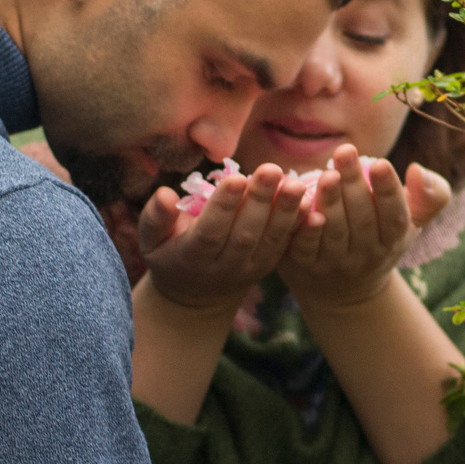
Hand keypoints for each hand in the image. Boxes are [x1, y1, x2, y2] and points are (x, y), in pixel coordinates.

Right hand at [134, 161, 313, 310]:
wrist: (197, 294)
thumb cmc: (170, 253)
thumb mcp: (152, 241)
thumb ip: (155, 218)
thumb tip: (164, 194)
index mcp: (193, 257)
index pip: (210, 231)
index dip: (223, 206)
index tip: (235, 178)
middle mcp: (224, 265)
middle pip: (245, 233)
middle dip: (260, 201)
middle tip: (272, 169)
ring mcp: (250, 267)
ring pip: (270, 239)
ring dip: (286, 211)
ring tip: (296, 183)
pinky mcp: (268, 264)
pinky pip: (285, 244)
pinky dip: (300, 226)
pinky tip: (312, 203)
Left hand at [278, 146, 452, 310]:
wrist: (347, 289)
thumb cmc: (381, 238)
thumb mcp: (413, 220)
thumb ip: (429, 195)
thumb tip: (417, 169)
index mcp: (393, 239)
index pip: (394, 216)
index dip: (387, 190)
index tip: (380, 163)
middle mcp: (366, 255)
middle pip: (362, 219)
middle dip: (353, 183)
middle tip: (345, 151)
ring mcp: (335, 263)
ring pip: (334, 232)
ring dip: (330, 202)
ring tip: (327, 173)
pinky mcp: (305, 267)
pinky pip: (305, 249)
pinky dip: (305, 229)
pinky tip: (303, 206)